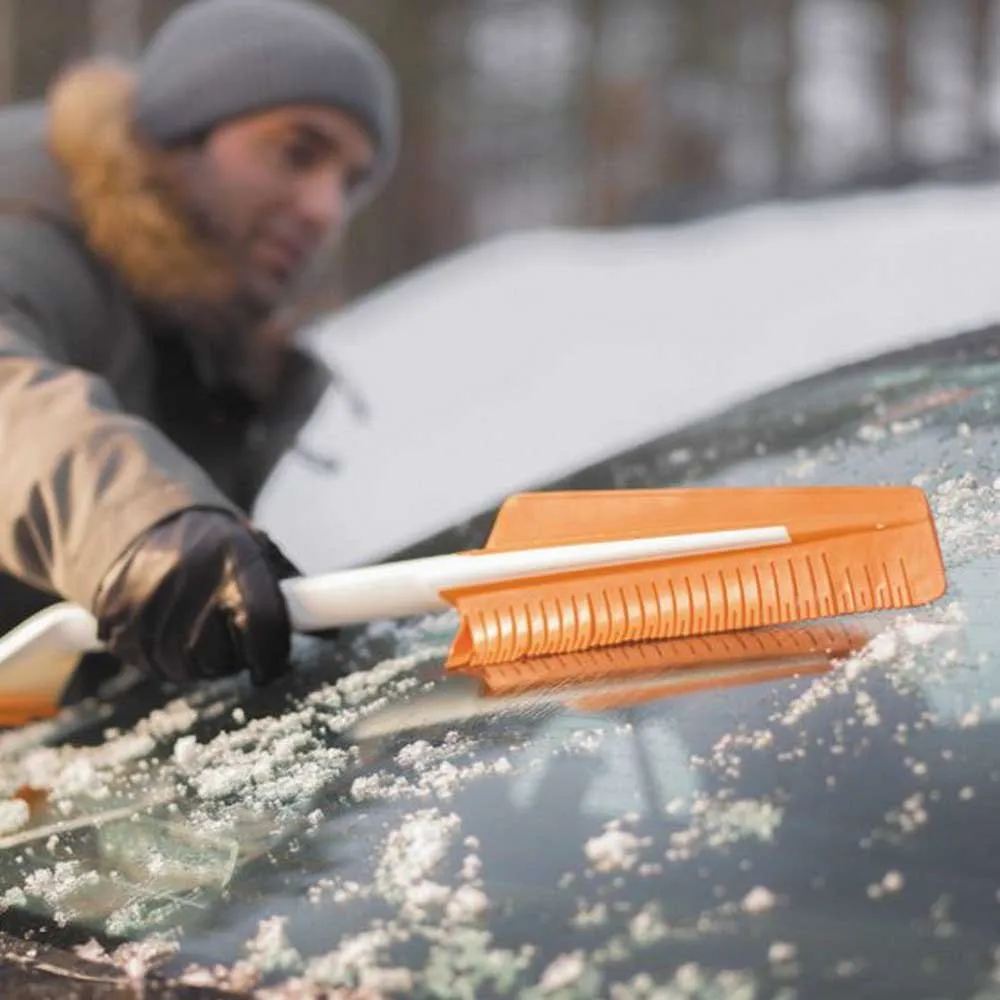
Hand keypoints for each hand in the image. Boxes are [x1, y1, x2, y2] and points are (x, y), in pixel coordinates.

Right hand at [92, 509, 296, 684]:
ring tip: (197, 628)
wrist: (140, 521)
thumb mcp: (256, 551)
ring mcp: (147, 599)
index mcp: (233, 557)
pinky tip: (166, 629)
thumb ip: (292, 592)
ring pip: (184, 667)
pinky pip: (148, 663)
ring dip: (198, 661)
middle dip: (233, 657)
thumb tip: (328, 633)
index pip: (262, 622)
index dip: (272, 654)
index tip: (272, 663)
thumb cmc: (214, 545)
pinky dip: (162, 658)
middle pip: (220, 655)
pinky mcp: (116, 618)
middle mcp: (189, 577)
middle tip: (230, 637)